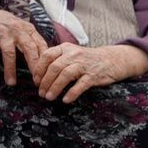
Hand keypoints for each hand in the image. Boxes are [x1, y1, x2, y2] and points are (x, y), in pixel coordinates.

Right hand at [0, 8, 48, 84]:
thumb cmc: (7, 23)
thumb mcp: (22, 27)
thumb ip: (32, 40)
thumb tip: (46, 58)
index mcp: (28, 30)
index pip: (41, 45)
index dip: (45, 60)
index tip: (47, 74)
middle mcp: (17, 31)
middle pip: (29, 49)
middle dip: (33, 65)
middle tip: (36, 80)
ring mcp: (3, 33)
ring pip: (9, 53)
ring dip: (10, 69)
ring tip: (11, 83)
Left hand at [33, 43, 147, 102]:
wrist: (112, 60)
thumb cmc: (87, 59)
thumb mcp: (72, 53)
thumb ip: (57, 59)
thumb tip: (38, 74)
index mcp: (66, 48)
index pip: (47, 56)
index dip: (39, 69)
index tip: (36, 81)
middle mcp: (74, 54)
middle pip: (55, 67)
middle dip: (45, 82)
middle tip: (41, 93)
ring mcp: (85, 64)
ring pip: (66, 75)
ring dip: (55, 88)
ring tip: (49, 97)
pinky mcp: (94, 75)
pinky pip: (81, 84)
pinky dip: (72, 93)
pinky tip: (66, 100)